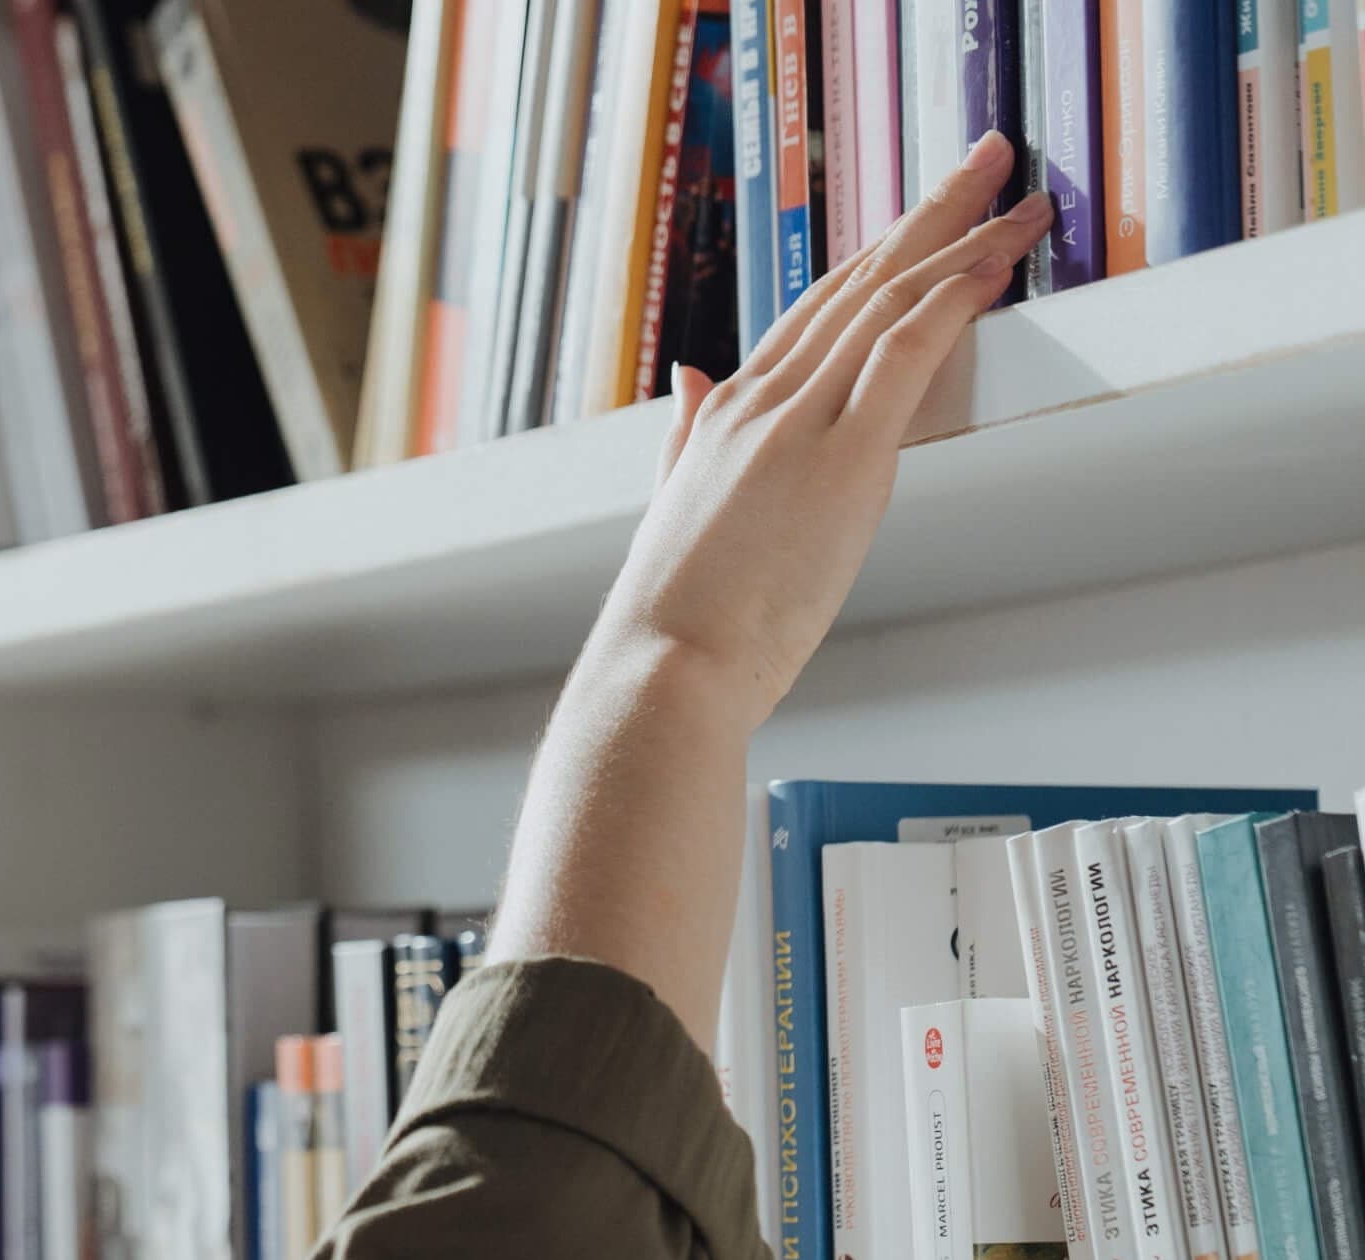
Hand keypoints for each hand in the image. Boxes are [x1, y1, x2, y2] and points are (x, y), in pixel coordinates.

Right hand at [591, 131, 1050, 727]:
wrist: (665, 667)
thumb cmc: (674, 617)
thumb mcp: (673, 505)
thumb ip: (686, 435)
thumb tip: (690, 378)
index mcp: (724, 414)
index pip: (815, 309)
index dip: (876, 254)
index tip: (922, 215)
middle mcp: (760, 400)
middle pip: (860, 282)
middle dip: (930, 215)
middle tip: (988, 164)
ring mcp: (800, 422)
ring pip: (890, 300)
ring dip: (963, 239)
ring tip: (1021, 200)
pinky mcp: (841, 459)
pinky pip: (907, 352)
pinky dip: (955, 298)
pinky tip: (998, 265)